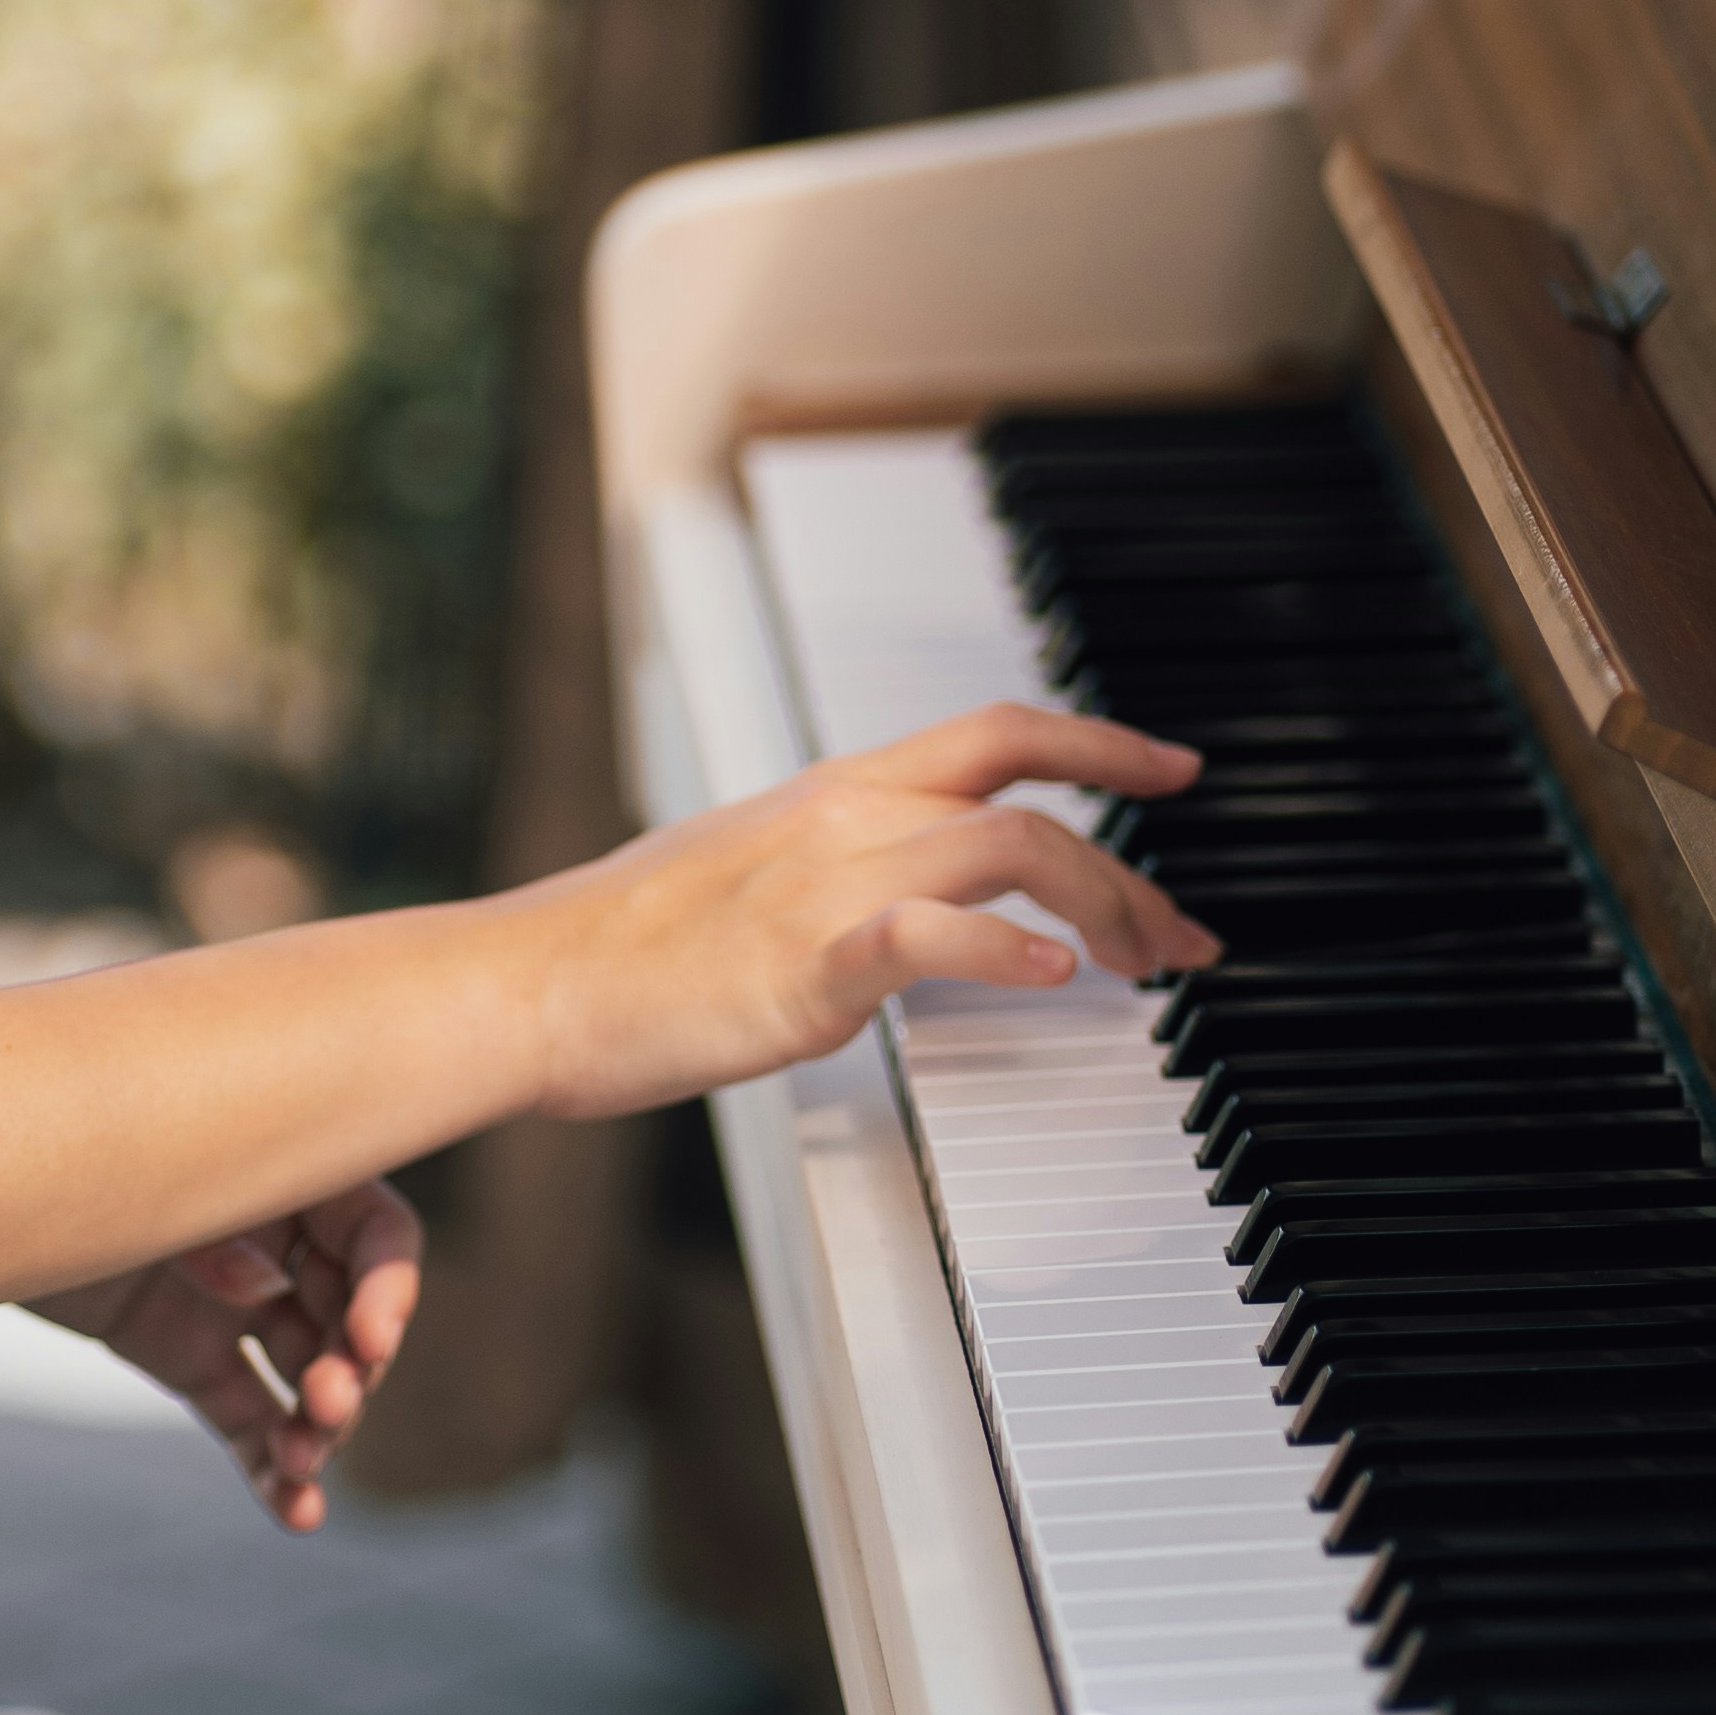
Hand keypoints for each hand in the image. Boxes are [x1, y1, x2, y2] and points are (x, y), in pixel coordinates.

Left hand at [35, 1175, 423, 1534]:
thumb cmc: (64, 1140)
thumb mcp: (142, 1165)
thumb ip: (213, 1220)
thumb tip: (264, 1288)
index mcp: (286, 1174)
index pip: (376, 1237)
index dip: (389, 1290)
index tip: (369, 1341)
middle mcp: (275, 1242)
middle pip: (348, 1319)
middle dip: (350, 1368)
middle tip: (325, 1404)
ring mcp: (231, 1306)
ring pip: (303, 1380)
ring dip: (318, 1427)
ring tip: (301, 1462)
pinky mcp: (189, 1357)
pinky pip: (245, 1418)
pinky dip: (270, 1469)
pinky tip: (297, 1516)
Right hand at [508, 707, 1217, 1125]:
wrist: (532, 983)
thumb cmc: (623, 949)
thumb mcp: (748, 875)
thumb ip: (834, 875)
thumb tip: (894, 912)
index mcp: (835, 790)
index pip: (996, 731)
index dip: (1100, 742)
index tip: (1173, 770)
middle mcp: (844, 817)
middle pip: (1028, 781)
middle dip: (1133, 850)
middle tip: (1183, 929)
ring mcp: (826, 882)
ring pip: (1010, 846)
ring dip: (1108, 902)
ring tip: (1145, 967)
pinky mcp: (805, 960)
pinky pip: (932, 936)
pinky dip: (1010, 953)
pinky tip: (1057, 980)